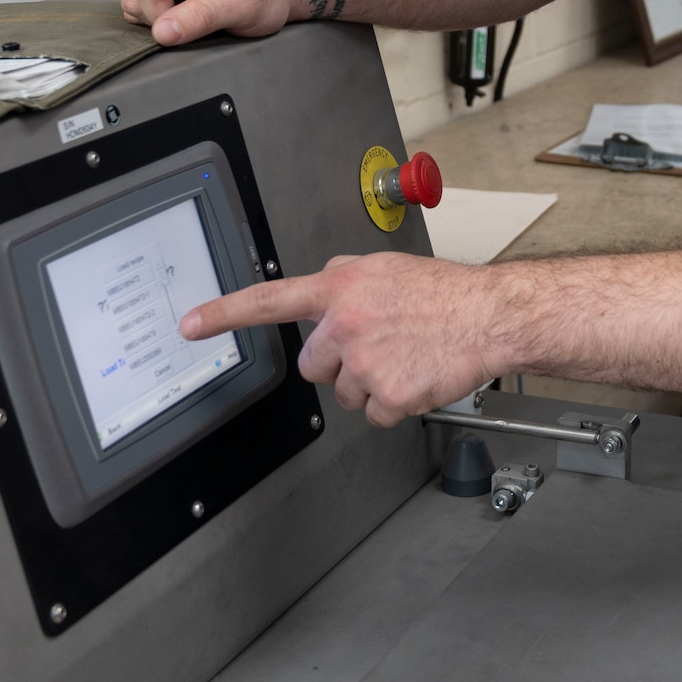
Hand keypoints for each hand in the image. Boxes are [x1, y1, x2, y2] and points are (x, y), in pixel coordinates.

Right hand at [120, 0, 292, 44]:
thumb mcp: (243, 7)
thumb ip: (202, 18)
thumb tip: (163, 31)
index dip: (163, 15)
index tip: (191, 24)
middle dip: (161, 15)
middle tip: (198, 15)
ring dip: (160, 13)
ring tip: (196, 8)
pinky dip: (159, 10)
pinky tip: (186, 5)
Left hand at [179, 252, 505, 426]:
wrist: (491, 316)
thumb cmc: (448, 292)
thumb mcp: (388, 267)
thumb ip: (348, 278)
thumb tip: (324, 288)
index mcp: (342, 287)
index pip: (271, 299)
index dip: (224, 313)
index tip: (190, 324)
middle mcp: (346, 323)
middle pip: (313, 365)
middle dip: (336, 364)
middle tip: (375, 349)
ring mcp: (365, 361)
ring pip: (345, 393)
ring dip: (370, 384)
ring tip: (406, 357)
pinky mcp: (388, 394)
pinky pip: (375, 414)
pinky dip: (396, 404)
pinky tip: (418, 377)